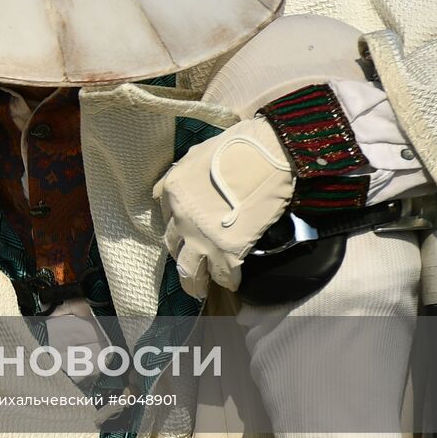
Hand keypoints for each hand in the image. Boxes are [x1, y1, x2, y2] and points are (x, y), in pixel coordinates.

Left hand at [153, 117, 294, 298]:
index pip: (167, 219)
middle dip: (181, 260)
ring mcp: (202, 237)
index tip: (186, 237)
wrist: (271, 154)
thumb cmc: (238, 148)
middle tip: (189, 269)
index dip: (178, 230)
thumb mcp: (196, 155)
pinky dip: (228, 281)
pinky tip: (233, 283)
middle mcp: (181, 218)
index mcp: (173, 192)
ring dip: (195, 284)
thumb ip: (179, 174)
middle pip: (173, 248)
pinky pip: (223, 275)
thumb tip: (165, 190)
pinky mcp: (227, 251)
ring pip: (189, 271)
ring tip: (201, 289)